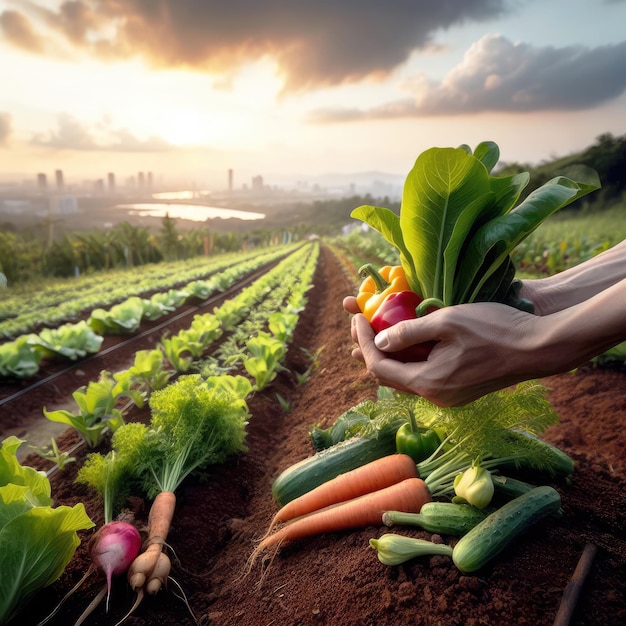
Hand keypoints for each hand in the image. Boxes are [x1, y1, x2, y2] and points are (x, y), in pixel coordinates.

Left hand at [347, 302, 543, 406]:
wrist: (538, 348)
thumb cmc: (495, 329)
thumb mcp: (447, 321)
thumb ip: (409, 332)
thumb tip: (379, 342)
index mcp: (428, 382)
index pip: (379, 366)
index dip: (363, 341)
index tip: (356, 317)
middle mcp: (435, 396)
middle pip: (389, 376)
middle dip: (370, 351)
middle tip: (361, 325)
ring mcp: (449, 396)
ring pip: (406, 378)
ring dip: (389, 357)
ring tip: (376, 333)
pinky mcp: (460, 390)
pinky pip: (424, 378)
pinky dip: (409, 361)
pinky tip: (407, 343)